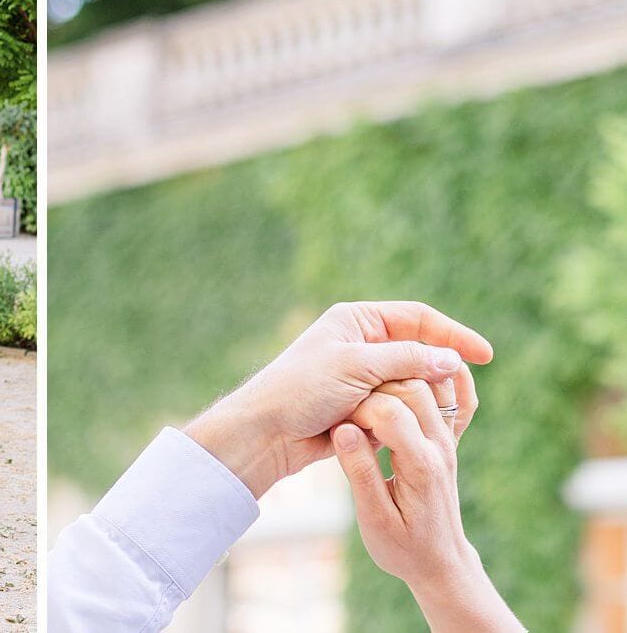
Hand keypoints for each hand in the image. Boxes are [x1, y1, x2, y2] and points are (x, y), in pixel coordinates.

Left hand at [184, 301, 489, 497]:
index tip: (485, 356)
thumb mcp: (357, 367)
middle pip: (418, 351)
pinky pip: (397, 407)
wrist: (266, 431)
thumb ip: (407, 360)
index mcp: (356, 320)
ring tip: (438, 417)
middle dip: (439, 372)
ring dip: (424, 398)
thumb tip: (453, 359)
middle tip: (461, 395)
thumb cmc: (302, 389)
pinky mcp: (359, 406)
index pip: (417, 318)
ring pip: (410, 383)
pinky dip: (409, 416)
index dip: (453, 334)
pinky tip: (419, 430)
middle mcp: (360, 343)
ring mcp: (360, 376)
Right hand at [333, 381, 522, 630]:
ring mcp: (447, 440)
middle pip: (413, 388)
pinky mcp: (447, 438)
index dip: (358, 408)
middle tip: (348, 401)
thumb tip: (343, 428)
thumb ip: (360, 473)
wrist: (441, 563)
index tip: (336, 419)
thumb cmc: (403, 548)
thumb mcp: (374, 520)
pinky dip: (436, 378)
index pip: (391, 413)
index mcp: (421, 467)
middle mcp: (440, 447)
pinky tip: (414, 370)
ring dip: (397, 377)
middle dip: (374, 386)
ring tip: (366, 387)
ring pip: (430, 384)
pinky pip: (452, 396)